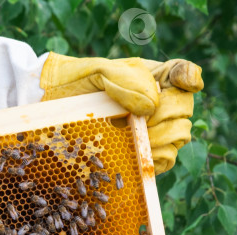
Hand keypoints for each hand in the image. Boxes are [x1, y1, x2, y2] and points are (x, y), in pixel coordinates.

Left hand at [40, 53, 202, 173]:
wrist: (48, 109)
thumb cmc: (72, 85)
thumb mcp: (99, 72)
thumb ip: (128, 81)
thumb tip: (152, 106)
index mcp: (151, 79)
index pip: (185, 75)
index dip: (189, 79)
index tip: (184, 82)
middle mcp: (156, 105)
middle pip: (185, 109)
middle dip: (167, 113)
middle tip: (138, 117)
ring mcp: (150, 132)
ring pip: (180, 136)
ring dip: (161, 136)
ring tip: (135, 134)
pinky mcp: (140, 157)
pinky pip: (165, 160)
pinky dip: (155, 157)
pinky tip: (136, 152)